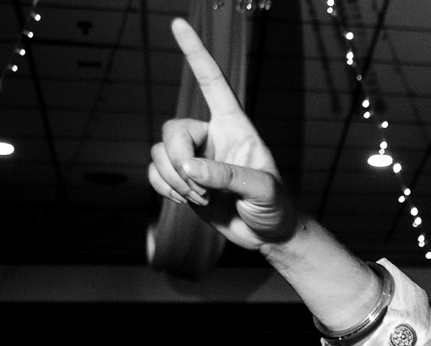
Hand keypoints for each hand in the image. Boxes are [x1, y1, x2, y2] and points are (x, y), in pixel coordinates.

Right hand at [147, 17, 296, 250]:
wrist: (269, 236)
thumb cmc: (276, 207)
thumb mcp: (262, 189)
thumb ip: (229, 176)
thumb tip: (190, 167)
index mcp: (235, 127)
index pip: (212, 83)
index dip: (196, 53)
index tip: (178, 23)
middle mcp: (211, 136)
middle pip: (172, 129)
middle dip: (177, 160)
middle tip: (201, 189)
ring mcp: (194, 157)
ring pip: (159, 153)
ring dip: (174, 181)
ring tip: (204, 200)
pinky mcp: (182, 179)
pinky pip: (154, 173)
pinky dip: (165, 189)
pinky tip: (188, 202)